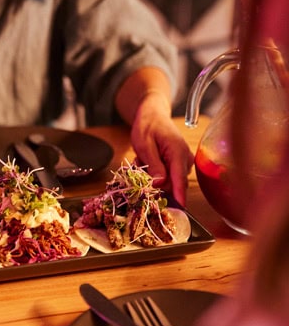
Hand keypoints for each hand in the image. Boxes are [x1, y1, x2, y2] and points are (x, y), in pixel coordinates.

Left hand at [115, 67, 192, 204]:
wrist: (152, 114)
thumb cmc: (147, 126)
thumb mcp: (144, 145)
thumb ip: (153, 165)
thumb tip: (160, 183)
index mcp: (178, 153)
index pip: (180, 180)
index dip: (178, 196)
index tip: (179, 211)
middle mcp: (185, 159)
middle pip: (172, 184)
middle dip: (154, 182)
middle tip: (140, 165)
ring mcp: (183, 162)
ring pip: (167, 181)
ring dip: (151, 175)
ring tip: (142, 159)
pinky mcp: (178, 165)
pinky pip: (165, 177)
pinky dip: (153, 172)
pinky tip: (146, 160)